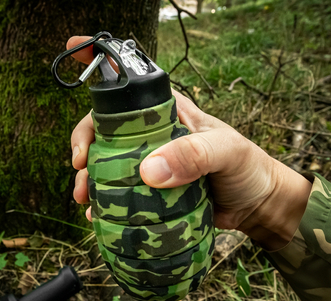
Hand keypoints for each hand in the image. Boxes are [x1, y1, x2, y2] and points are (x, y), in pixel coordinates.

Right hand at [68, 36, 311, 250]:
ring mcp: (149, 163)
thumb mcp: (226, 152)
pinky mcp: (151, 190)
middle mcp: (152, 135)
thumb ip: (194, 154)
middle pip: (105, 130)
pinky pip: (119, 192)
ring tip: (84, 198)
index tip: (74, 58)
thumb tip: (148, 170)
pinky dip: (104, 201)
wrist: (256, 205)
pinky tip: (98, 213)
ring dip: (89, 178)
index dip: (100, 70)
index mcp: (167, 113)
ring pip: (107, 164)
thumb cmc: (247, 168)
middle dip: (85, 144)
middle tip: (80, 167)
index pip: (128, 88)